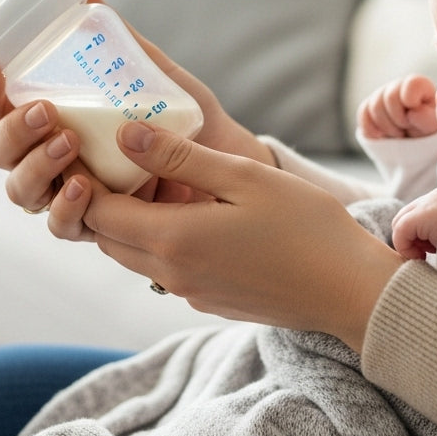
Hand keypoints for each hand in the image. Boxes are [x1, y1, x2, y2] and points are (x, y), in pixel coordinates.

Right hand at [0, 0, 274, 238]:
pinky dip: (66, 207)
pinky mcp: (95, 225)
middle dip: (13, 131)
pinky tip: (86, 188)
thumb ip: (114, 36)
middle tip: (49, 111)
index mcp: (50, 117)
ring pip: (21, 191)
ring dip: (37, 167)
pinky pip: (62, 225)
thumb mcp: (150, 72)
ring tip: (72, 144)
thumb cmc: (182, 117)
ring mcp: (67, 192)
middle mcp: (49, 157)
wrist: (228, 164)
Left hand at [82, 120, 405, 351]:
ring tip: (153, 181)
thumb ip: (181, 157)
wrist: (350, 291)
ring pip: (136, 256)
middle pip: (109, 238)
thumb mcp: (243, 177)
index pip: (97, 213)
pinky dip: (162, 242)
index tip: (92, 149)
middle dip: (102, 201)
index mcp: (173, 240)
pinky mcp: (210, 301)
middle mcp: (171, 274)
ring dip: (132, 223)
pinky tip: (193, 213)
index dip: (86, 181)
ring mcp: (190, 292)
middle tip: (116, 160)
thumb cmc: (306, 227)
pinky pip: (166, 270)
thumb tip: (126, 134)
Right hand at [358, 75, 436, 138]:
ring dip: (386, 127)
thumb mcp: (433, 124)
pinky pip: (363, 113)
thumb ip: (427, 118)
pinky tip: (380, 136)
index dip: (410, 102)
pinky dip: (370, 128)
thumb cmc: (425, 126)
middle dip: (399, 119)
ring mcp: (381, 94)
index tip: (415, 116)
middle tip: (407, 129)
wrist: (413, 138)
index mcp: (418, 84)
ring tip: (398, 133)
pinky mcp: (368, 106)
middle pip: (389, 97)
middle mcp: (398, 85)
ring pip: (375, 106)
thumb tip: (412, 112)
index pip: (411, 84)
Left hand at [391, 186, 436, 259]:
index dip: (420, 235)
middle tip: (426, 255)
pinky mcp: (422, 215)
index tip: (432, 251)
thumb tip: (431, 244)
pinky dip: (405, 248)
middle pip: (406, 216)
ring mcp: (430, 202)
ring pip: (401, 224)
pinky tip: (422, 257)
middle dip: (412, 238)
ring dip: (410, 243)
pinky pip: (399, 231)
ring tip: (429, 255)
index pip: (422, 213)